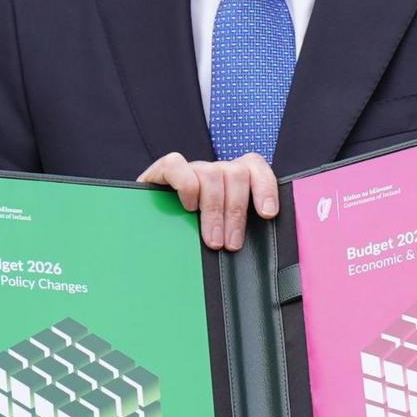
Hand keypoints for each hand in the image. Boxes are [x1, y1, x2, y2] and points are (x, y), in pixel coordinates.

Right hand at [137, 152, 279, 249]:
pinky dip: (185, 185)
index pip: (254, 167)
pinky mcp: (163, 171)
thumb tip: (257, 251)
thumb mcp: (222, 232)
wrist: (149, 231)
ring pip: (211, 173)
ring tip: (212, 239)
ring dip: (213, 210)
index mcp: (232, 180)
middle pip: (235, 174)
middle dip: (235, 213)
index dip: (265, 186)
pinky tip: (188, 207)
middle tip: (231, 245)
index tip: (267, 213)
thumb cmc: (190, 235)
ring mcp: (190, 169)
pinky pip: (176, 165)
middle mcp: (213, 170)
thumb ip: (238, 231)